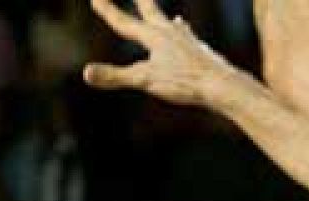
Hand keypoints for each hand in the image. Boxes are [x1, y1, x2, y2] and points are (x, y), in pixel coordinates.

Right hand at [83, 0, 235, 106]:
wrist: (222, 85)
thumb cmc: (184, 82)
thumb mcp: (145, 81)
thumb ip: (115, 76)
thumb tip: (86, 73)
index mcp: (154, 37)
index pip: (124, 23)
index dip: (108, 10)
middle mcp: (171, 34)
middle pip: (152, 11)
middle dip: (141, 1)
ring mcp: (188, 42)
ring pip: (174, 25)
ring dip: (166, 19)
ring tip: (172, 17)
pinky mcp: (202, 53)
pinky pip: (189, 39)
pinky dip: (184, 33)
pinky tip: (187, 33)